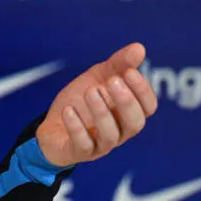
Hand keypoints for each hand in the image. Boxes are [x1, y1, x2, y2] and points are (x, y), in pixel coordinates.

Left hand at [36, 42, 157, 168]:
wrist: (52, 124)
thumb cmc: (82, 101)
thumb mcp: (98, 77)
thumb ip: (118, 64)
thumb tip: (139, 48)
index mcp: (128, 113)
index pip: (148, 107)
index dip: (142, 91)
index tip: (129, 72)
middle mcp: (119, 131)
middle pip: (135, 123)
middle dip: (126, 102)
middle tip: (113, 81)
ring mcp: (100, 145)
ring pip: (110, 135)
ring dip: (102, 112)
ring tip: (90, 92)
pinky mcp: (78, 152)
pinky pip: (82, 145)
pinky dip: (76, 127)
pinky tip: (69, 109)